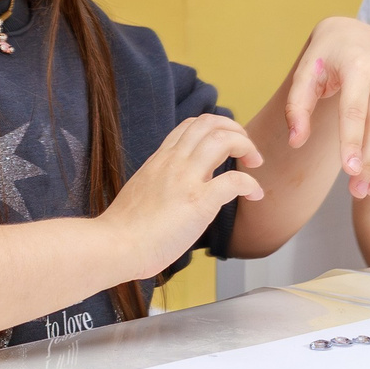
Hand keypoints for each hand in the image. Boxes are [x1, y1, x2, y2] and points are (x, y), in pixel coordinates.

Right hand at [100, 113, 264, 279]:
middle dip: (236, 130)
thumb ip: (160, 183)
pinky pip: (234, 181)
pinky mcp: (198, 202)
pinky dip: (251, 184)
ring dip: (246, 146)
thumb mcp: (142, 190)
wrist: (114, 245)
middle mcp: (174, 162)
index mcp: (160, 159)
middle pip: (210, 123)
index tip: (226, 144)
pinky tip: (255, 195)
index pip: (191, 126)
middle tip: (247, 150)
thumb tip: (174, 192)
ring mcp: (186, 180)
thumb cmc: (125, 229)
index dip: (215, 128)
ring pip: (223, 140)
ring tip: (255, 162)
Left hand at [283, 16, 369, 197]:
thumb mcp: (305, 75)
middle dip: (369, 162)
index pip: (355, 112)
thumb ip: (297, 107)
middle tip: (359, 191)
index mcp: (357, 66)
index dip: (352, 143)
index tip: (348, 173)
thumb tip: (295, 142)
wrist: (358, 32)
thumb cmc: (326, 57)